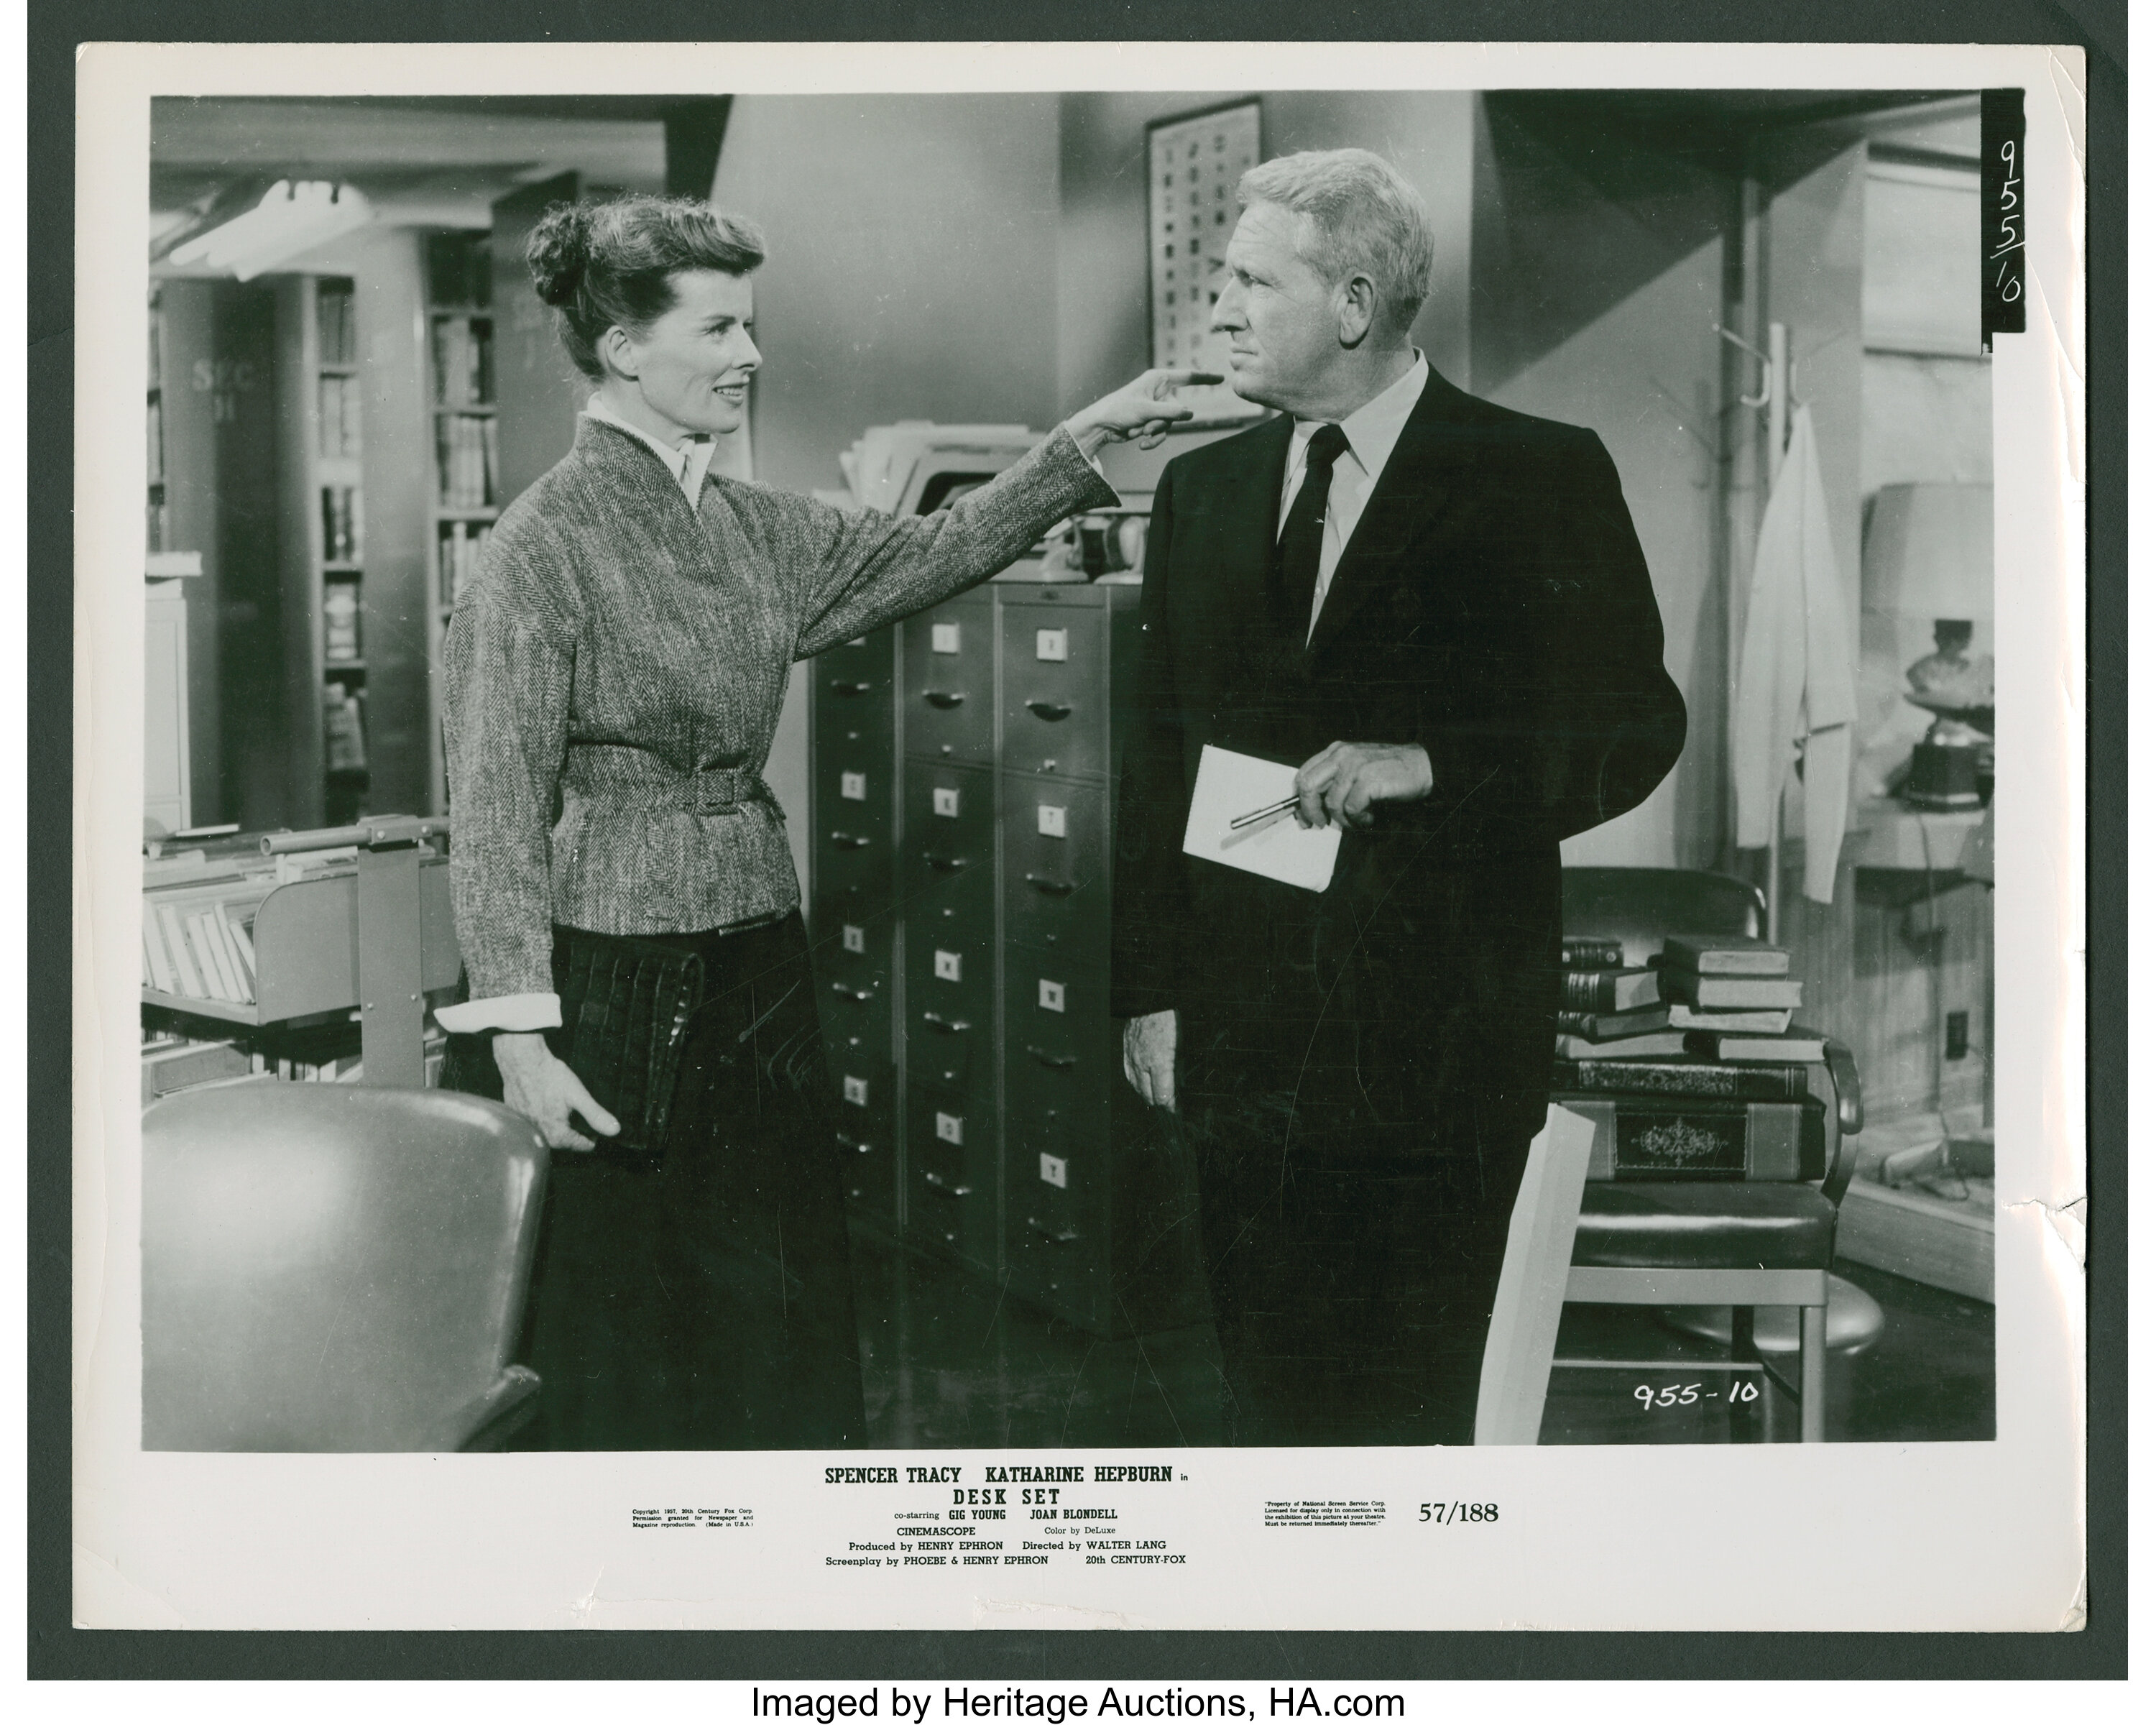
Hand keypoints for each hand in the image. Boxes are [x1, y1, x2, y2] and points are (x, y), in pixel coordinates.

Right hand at [493, 1032, 620, 1151]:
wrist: (521, 1062)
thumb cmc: (549, 1077)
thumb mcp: (578, 1095)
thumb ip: (596, 1115)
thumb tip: (615, 1131)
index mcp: (557, 1136)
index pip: (583, 1146)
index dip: (593, 1134)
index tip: (594, 1120)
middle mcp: (540, 1137)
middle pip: (567, 1141)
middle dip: (576, 1128)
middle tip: (578, 1108)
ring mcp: (527, 1128)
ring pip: (552, 1132)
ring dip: (559, 1122)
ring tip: (562, 1103)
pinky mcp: (517, 1118)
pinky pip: (536, 1123)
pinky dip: (543, 1115)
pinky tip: (546, 1100)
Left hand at [1064, 369, 1224, 457]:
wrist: (1101, 426)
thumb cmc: (1119, 409)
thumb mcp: (1146, 410)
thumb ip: (1170, 413)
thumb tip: (1191, 414)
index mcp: (1158, 379)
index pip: (1188, 377)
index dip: (1205, 378)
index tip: (1221, 379)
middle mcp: (1159, 392)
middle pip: (1178, 410)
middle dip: (1161, 422)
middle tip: (1144, 427)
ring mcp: (1156, 408)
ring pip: (1169, 424)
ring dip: (1153, 432)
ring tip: (1136, 432)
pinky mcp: (1151, 422)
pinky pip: (1161, 433)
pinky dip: (1151, 440)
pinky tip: (1139, 444)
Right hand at [1121, 1009, 1177, 1110]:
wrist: (1149, 1001)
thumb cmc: (1169, 1019)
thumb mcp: (1181, 1045)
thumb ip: (1179, 1068)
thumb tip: (1180, 1085)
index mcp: (1160, 1062)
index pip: (1163, 1095)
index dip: (1172, 1106)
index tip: (1178, 1109)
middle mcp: (1143, 1063)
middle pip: (1149, 1096)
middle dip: (1162, 1103)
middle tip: (1172, 1104)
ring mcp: (1132, 1058)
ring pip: (1137, 1088)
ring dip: (1149, 1095)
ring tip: (1160, 1095)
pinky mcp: (1126, 1053)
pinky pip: (1129, 1076)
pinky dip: (1137, 1084)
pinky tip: (1145, 1085)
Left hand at [1294, 741, 1434, 828]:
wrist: (1423, 765)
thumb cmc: (1391, 770)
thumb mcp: (1357, 766)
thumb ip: (1336, 779)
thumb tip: (1314, 805)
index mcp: (1336, 751)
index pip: (1304, 774)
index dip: (1299, 799)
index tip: (1304, 815)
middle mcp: (1342, 755)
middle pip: (1309, 786)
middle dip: (1310, 811)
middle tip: (1319, 824)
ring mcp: (1355, 767)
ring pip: (1332, 802)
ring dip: (1343, 819)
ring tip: (1358, 820)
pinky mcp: (1368, 780)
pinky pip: (1352, 808)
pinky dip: (1359, 819)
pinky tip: (1369, 817)